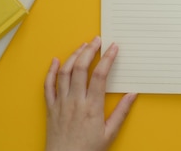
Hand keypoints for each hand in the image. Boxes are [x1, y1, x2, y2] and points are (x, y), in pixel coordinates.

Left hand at [45, 36, 136, 150]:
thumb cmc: (87, 150)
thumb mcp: (110, 133)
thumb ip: (121, 112)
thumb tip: (132, 95)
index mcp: (91, 107)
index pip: (100, 75)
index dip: (108, 58)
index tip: (113, 48)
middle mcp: (75, 101)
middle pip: (81, 68)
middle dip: (89, 50)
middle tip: (96, 40)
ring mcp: (61, 103)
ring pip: (64, 72)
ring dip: (74, 56)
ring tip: (82, 47)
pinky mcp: (50, 107)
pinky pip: (48, 85)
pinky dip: (51, 71)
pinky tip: (55, 61)